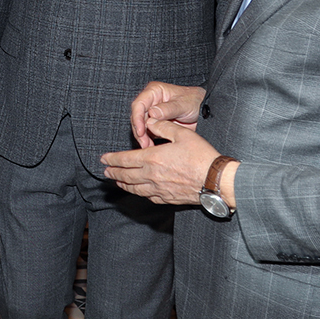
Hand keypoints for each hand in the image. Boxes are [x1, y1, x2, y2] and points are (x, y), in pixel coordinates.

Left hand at [100, 119, 230, 207]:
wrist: (216, 180)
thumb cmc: (202, 156)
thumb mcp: (182, 134)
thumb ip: (163, 126)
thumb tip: (150, 120)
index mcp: (153, 158)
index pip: (125, 159)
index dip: (112, 159)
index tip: (103, 159)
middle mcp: (152, 175)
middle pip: (126, 175)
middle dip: (113, 173)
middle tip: (105, 171)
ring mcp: (159, 189)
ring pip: (134, 188)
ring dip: (123, 184)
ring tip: (116, 182)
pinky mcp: (167, 198)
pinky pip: (148, 197)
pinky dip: (138, 193)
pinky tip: (137, 191)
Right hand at [129, 81, 203, 147]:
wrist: (204, 111)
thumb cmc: (195, 102)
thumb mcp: (183, 104)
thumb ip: (168, 108)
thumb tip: (151, 113)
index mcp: (154, 91)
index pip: (139, 104)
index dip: (137, 118)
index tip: (140, 131)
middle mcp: (151, 102)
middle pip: (137, 117)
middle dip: (139, 131)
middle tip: (144, 143)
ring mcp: (153, 114)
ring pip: (141, 127)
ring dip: (142, 138)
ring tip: (147, 146)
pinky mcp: (156, 124)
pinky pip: (148, 133)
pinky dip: (148, 140)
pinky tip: (151, 146)